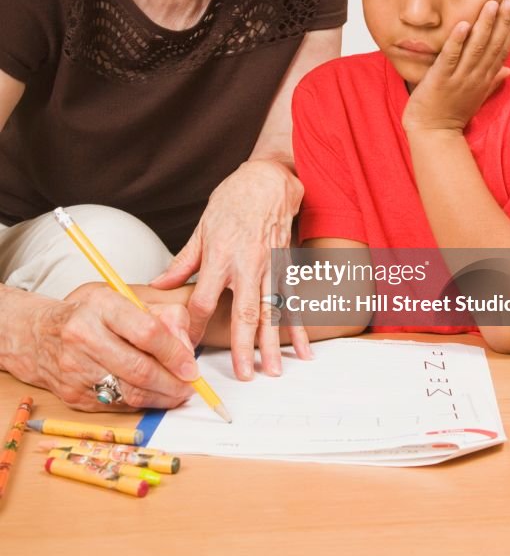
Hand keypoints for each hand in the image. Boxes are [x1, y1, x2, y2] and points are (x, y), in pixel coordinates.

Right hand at [28, 282, 198, 410]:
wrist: (38, 335)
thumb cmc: (90, 314)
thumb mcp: (124, 298)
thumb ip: (162, 314)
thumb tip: (186, 345)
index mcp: (101, 306)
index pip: (147, 332)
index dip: (175, 353)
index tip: (191, 366)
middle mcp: (84, 337)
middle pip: (140, 369)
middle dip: (172, 383)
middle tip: (189, 386)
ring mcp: (76, 370)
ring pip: (130, 393)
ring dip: (161, 398)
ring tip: (177, 393)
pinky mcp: (73, 396)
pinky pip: (117, 405)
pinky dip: (141, 404)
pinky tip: (152, 396)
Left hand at [151, 160, 312, 378]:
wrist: (268, 179)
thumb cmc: (234, 199)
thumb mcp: (203, 227)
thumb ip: (184, 261)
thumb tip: (161, 284)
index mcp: (221, 255)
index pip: (205, 300)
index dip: (196, 326)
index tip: (188, 347)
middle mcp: (248, 264)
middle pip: (245, 312)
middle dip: (244, 346)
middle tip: (243, 375)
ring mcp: (271, 266)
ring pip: (272, 311)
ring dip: (272, 343)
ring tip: (273, 370)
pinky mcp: (287, 265)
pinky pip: (292, 301)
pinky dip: (298, 326)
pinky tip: (303, 350)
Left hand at [402, 0, 509, 134]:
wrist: (433, 134)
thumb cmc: (452, 114)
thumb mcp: (477, 96)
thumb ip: (493, 81)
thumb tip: (509, 71)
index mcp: (485, 80)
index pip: (501, 51)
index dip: (507, 31)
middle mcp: (475, 77)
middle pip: (492, 46)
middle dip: (500, 21)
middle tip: (505, 0)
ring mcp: (459, 79)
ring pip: (476, 48)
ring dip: (484, 25)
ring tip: (490, 5)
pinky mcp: (441, 80)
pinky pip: (450, 57)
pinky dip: (457, 41)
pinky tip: (463, 25)